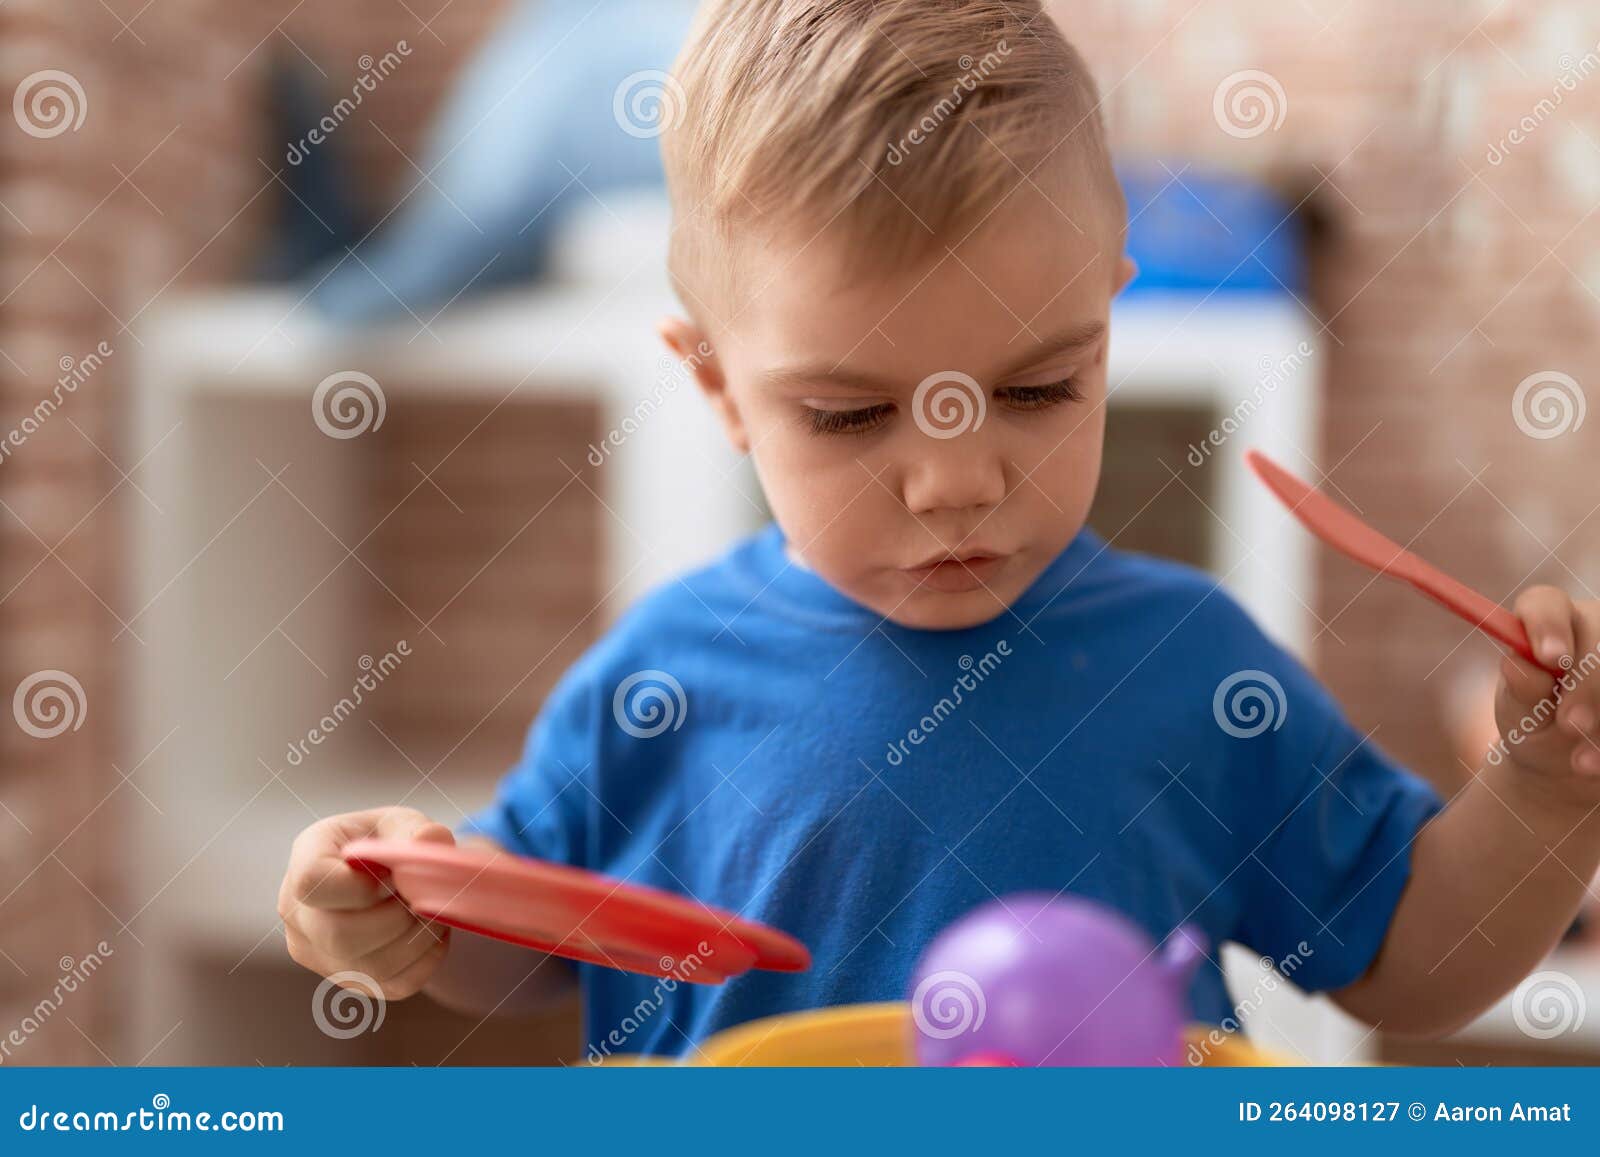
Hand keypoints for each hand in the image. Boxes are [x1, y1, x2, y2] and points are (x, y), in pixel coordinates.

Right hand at [278, 806, 453, 998]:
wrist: (385, 874)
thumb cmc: (387, 842)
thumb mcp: (401, 822)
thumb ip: (416, 830)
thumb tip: (431, 839)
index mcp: (305, 858)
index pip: (312, 883)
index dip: (361, 887)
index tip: (393, 877)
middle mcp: (297, 911)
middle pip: (339, 935)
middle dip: (397, 919)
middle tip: (423, 900)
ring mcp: (315, 952)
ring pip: (367, 967)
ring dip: (417, 941)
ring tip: (431, 913)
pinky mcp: (344, 979)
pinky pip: (391, 985)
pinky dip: (425, 961)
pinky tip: (428, 933)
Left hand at [1496, 586, 1599, 788]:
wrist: (1568, 760)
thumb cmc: (1535, 723)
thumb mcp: (1519, 713)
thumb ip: (1521, 690)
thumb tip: (1518, 665)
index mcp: (1549, 623)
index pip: (1546, 603)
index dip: (1549, 626)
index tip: (1549, 659)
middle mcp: (1594, 628)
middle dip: (1587, 685)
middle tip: (1569, 724)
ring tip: (1579, 763)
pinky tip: (1596, 764)